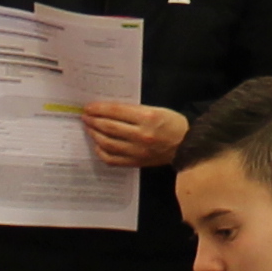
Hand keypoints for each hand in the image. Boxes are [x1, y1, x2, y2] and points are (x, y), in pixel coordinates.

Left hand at [72, 100, 191, 167]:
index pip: (116, 111)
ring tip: (89, 129)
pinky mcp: (137, 162)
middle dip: (93, 121)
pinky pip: (113, 159)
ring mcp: (138, 151)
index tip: (88, 107)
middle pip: (109, 127)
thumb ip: (133, 111)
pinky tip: (98, 145)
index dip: (99, 109)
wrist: (186, 145)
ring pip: (108, 143)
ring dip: (95, 135)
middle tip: (85, 117)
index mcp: (147, 117)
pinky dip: (102, 152)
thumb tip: (109, 111)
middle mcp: (141, 135)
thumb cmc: (172, 124)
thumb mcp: (156, 110)